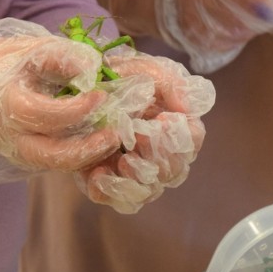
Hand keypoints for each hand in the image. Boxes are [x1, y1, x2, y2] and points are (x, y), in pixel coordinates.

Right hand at [0, 34, 121, 171]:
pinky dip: (78, 154)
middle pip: (51, 156)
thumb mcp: (28, 49)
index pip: (45, 116)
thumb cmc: (0, 61)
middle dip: (87, 149)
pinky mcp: (25, 155)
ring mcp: (16, 150)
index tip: (101, 95)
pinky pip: (54, 160)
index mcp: (6, 105)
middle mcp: (9, 136)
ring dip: (87, 155)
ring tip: (112, 137)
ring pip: (55, 164)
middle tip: (115, 134)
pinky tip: (98, 140)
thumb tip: (93, 68)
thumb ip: (60, 56)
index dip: (77, 109)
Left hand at [74, 52, 214, 213]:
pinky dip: (110, 190)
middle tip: (139, 134)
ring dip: (138, 177)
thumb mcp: (147, 71)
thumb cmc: (120, 76)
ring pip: (148, 191)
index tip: (162, 119)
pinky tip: (98, 172)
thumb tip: (186, 109)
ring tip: (123, 159)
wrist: (80, 87)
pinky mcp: (108, 181)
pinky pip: (117, 200)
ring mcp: (134, 171)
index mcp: (174, 128)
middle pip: (174, 172)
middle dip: (159, 156)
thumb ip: (172, 84)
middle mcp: (159, 154)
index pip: (192, 143)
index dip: (182, 137)